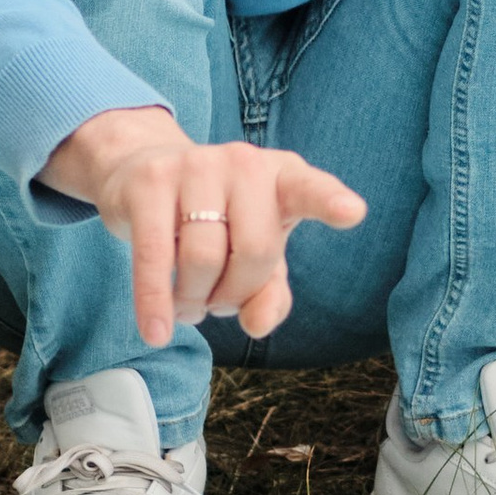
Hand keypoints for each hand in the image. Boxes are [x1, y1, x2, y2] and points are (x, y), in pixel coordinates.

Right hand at [44, 105, 364, 343]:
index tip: (353, 212)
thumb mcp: (253, 256)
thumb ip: (269, 294)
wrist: (143, 170)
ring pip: (203, 259)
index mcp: (282, 177)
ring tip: (189, 302)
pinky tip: (156, 331)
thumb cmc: (215, 219)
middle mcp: (244, 163)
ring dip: (195, 301)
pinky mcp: (150, 181)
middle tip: (216, 302)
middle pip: (253, 253)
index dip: (330, 202)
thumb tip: (256, 325)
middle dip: (233, 295)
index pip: (309, 190)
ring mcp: (195, 166)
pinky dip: (155, 302)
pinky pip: (154, 256)